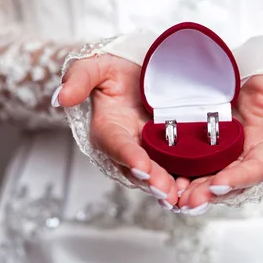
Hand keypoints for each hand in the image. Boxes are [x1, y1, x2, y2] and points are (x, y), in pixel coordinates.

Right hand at [55, 54, 179, 206]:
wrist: (140, 68)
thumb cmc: (114, 69)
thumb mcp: (95, 66)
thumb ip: (80, 79)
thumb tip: (61, 97)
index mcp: (109, 129)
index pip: (116, 144)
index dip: (128, 156)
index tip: (140, 166)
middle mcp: (129, 145)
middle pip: (139, 168)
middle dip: (152, 181)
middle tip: (166, 191)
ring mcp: (151, 150)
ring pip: (159, 174)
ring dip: (170, 187)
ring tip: (184, 196)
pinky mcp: (171, 150)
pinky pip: (178, 167)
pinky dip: (188, 179)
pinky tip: (201, 187)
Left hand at [175, 74, 262, 211]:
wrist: (250, 71)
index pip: (256, 169)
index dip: (238, 178)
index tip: (218, 184)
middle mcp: (246, 158)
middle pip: (229, 182)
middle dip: (209, 194)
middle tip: (189, 202)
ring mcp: (225, 156)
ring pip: (209, 180)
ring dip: (193, 192)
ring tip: (175, 199)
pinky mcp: (207, 150)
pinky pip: (194, 167)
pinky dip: (181, 177)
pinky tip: (167, 183)